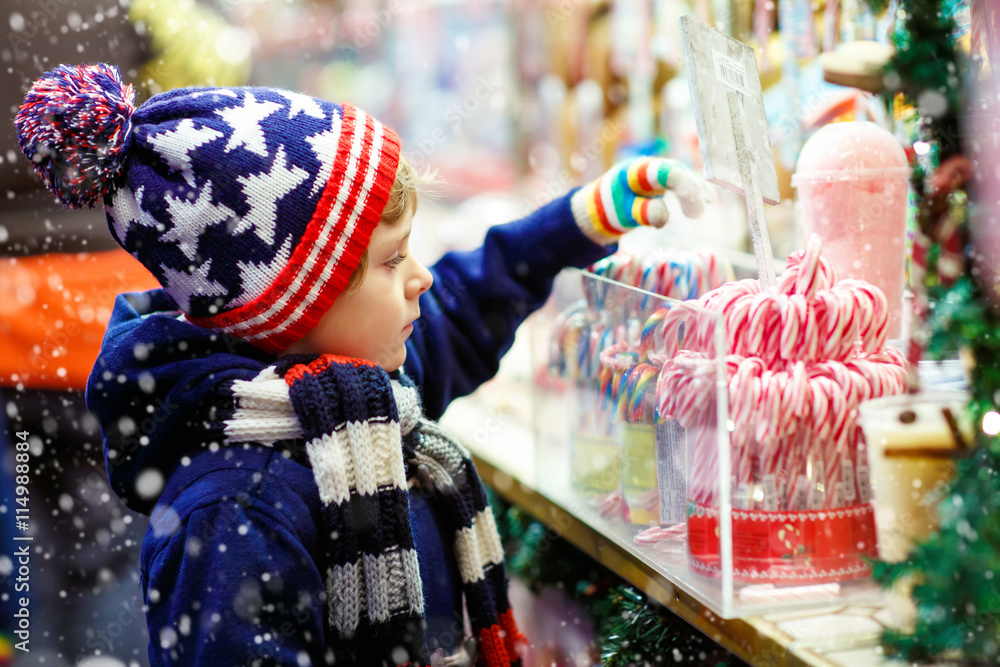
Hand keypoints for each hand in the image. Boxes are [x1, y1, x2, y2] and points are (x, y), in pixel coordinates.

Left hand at [570, 157, 707, 243]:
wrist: (600, 207)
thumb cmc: (610, 210)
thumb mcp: (624, 214)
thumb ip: (643, 213)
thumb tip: (665, 217)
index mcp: (636, 170)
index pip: (665, 172)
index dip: (685, 186)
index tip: (697, 205)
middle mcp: (649, 166)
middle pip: (677, 172)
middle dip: (693, 190)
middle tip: (696, 215)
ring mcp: (657, 172)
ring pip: (683, 175)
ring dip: (697, 189)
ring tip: (709, 204)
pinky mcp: (663, 180)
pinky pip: (683, 181)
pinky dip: (696, 190)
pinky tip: (711, 199)